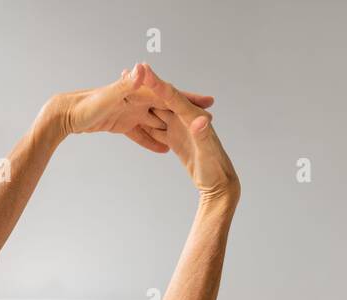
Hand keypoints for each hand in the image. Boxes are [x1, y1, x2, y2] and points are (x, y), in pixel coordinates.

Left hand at [57, 63, 214, 154]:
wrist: (64, 114)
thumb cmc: (85, 106)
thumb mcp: (109, 96)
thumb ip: (127, 85)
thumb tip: (142, 69)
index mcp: (138, 92)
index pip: (171, 95)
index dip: (190, 100)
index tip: (210, 105)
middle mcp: (136, 99)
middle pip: (168, 108)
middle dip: (187, 115)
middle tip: (208, 123)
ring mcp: (129, 111)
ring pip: (156, 122)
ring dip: (172, 130)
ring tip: (190, 141)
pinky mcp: (120, 123)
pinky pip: (139, 134)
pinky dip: (150, 141)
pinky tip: (162, 151)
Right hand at [140, 65, 238, 203]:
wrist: (219, 185)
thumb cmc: (216, 170)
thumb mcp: (208, 154)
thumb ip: (203, 136)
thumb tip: (201, 120)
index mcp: (192, 118)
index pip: (172, 96)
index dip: (157, 82)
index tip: (142, 68)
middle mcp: (185, 119)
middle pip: (162, 98)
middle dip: (147, 86)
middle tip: (126, 71)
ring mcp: (180, 128)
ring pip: (158, 111)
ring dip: (145, 101)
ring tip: (128, 89)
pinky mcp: (176, 139)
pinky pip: (158, 128)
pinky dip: (147, 121)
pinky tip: (134, 116)